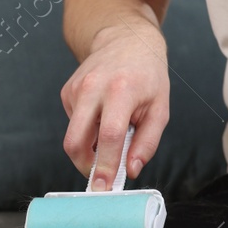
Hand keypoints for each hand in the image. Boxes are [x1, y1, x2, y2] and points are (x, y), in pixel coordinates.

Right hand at [59, 23, 169, 190]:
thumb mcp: (160, 108)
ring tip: (111, 134)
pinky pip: (73, 123)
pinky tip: (102, 115)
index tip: (102, 187)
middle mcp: (94, 88)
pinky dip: (87, 129)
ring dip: (89, 147)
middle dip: (85, 166)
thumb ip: (147, 142)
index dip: (104, 165)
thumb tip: (130, 170)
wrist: (126, 40)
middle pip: (76, 140)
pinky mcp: (67, 91)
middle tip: (101, 176)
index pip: (109, 135)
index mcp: (121, 91)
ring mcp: (76, 89)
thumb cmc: (148, 76)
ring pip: (73, 135)